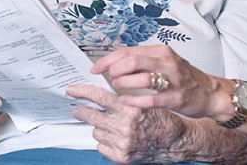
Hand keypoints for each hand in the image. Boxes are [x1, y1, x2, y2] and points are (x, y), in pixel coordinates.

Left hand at [66, 83, 185, 163]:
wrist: (175, 141)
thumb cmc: (161, 120)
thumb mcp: (142, 101)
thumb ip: (121, 98)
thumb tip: (98, 93)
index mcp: (130, 109)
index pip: (99, 97)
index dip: (82, 92)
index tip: (71, 90)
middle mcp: (125, 126)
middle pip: (91, 115)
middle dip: (82, 111)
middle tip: (78, 108)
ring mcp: (122, 143)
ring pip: (96, 131)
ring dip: (100, 127)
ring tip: (112, 125)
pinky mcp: (121, 157)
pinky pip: (101, 146)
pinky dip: (105, 141)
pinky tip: (116, 138)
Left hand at [90, 45, 231, 119]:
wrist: (210, 92)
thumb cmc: (184, 78)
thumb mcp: (163, 62)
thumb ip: (141, 61)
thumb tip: (114, 64)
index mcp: (160, 51)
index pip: (127, 51)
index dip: (108, 60)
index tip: (95, 68)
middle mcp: (166, 61)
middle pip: (131, 60)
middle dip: (114, 71)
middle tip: (110, 79)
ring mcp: (172, 79)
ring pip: (141, 77)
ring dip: (124, 84)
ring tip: (119, 89)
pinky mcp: (176, 97)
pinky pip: (150, 99)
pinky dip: (134, 101)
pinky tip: (126, 102)